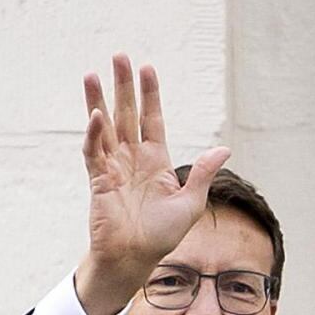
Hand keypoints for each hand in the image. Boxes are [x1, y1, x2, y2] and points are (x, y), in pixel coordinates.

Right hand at [78, 54, 228, 314]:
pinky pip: (94, 152)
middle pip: (126, 113)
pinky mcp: (98, 181)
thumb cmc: (163, 235)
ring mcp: (113, 167)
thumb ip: (202, 173)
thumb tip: (224, 148)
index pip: (152, 118)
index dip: (150, 94)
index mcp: (156, 160)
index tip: (147, 68)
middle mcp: (132, 158)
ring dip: (98, 100)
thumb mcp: (191, 202)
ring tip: (91, 75)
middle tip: (119, 56)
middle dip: (123, 85)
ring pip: (105, 126)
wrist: (136, 258)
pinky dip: (94, 134)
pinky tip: (96, 115)